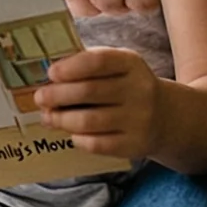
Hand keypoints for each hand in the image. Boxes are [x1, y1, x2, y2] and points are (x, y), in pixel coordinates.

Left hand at [35, 47, 163, 159]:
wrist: (165, 116)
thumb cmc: (126, 86)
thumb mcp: (117, 66)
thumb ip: (88, 65)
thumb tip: (50, 77)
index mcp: (131, 64)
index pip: (98, 62)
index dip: (71, 67)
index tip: (51, 73)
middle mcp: (139, 90)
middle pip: (89, 92)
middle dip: (57, 95)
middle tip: (40, 98)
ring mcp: (139, 119)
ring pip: (88, 121)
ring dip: (61, 119)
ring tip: (49, 117)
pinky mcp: (134, 145)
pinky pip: (96, 144)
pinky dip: (78, 138)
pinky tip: (72, 133)